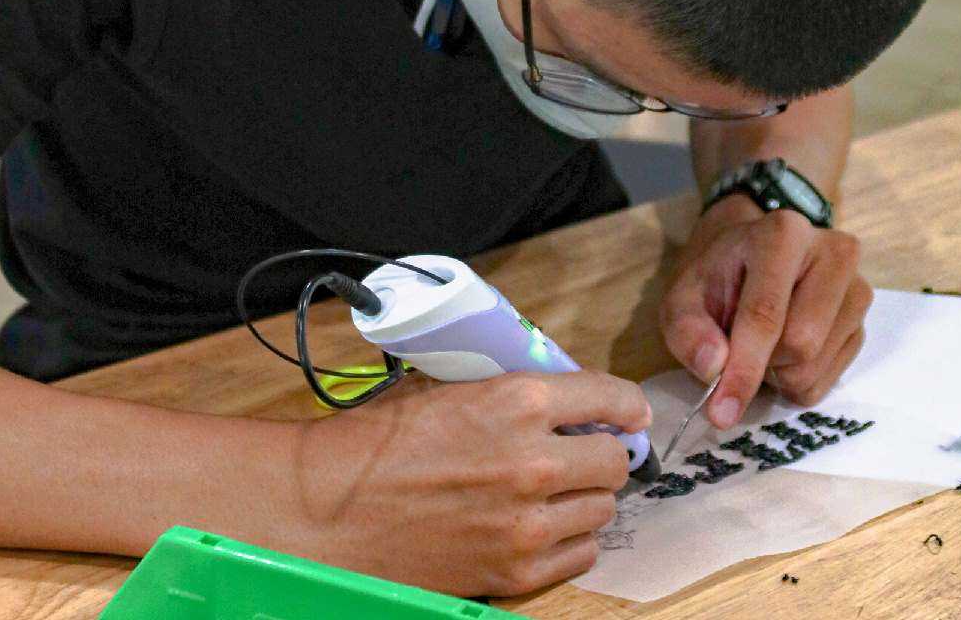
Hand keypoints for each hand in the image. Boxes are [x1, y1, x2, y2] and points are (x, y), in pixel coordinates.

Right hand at [299, 370, 650, 597]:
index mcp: (518, 400)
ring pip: (604, 509)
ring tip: (555, 490)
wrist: (331, 510)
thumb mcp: (449, 390)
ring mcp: (529, 522)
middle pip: (615, 460)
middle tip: (582, 451)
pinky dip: (570, 539)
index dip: (626, 404)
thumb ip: (511, 392)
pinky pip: (582, 554)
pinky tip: (541, 525)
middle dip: (603, 451)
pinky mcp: (517, 571)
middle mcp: (535, 460)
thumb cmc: (381, 442)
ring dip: (586, 496)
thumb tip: (558, 397)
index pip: (610, 396)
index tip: (629, 412)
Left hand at [660, 193, 872, 429]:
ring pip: (815, 366)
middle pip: (800, 345)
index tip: (720, 414)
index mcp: (783, 234)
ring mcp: (857, 288)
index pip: (765, 314)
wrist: (748, 259)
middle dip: (760, 363)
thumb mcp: (682, 298)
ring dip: (777, 373)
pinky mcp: (863, 321)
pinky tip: (783, 349)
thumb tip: (714, 368)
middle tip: (735, 345)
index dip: (742, 368)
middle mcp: (833, 254)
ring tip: (761, 341)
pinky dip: (796, 379)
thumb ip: (688, 331)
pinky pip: (829, 379)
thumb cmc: (716, 277)